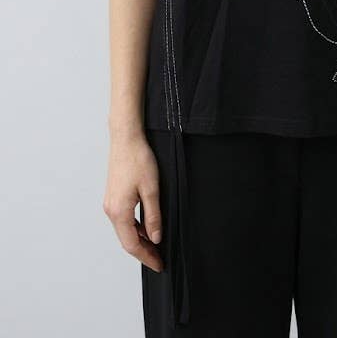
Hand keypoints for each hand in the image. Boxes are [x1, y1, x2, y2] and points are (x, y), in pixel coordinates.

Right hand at [102, 130, 163, 272]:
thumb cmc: (138, 159)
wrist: (126, 138)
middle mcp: (111, 210)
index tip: (159, 265)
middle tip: (159, 259)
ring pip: (124, 230)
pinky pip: (123, 219)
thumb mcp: (152, 189)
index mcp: (119, 211)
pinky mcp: (113, 196)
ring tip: (156, 246)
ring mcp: (110, 203)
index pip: (132, 244)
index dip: (146, 257)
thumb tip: (155, 238)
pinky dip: (135, 227)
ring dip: (139, 239)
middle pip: (126, 240)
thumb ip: (153, 216)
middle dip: (143, 251)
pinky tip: (147, 226)